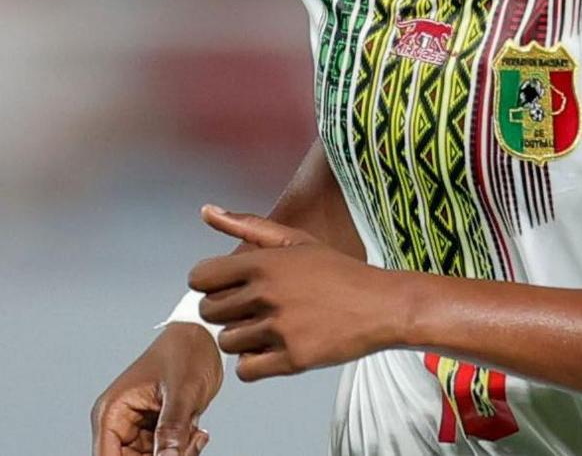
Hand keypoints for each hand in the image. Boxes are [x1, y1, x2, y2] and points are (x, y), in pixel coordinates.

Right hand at [91, 322, 221, 455]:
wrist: (206, 339)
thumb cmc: (187, 352)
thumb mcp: (182, 393)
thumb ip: (172, 431)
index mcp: (112, 411)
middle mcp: (120, 422)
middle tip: (187, 447)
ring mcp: (138, 428)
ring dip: (177, 455)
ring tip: (194, 434)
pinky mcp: (156, 430)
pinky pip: (165, 454)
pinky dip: (183, 451)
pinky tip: (196, 432)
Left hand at [192, 204, 411, 381]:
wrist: (382, 305)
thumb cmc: (338, 273)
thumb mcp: (296, 240)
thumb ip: (247, 226)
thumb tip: (206, 211)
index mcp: (263, 263)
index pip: (199, 278)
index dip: (209, 284)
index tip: (226, 288)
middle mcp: (267, 294)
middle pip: (209, 312)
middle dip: (225, 312)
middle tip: (251, 309)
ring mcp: (279, 328)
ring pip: (226, 342)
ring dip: (241, 339)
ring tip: (268, 328)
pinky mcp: (292, 359)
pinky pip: (245, 370)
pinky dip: (254, 364)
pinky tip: (273, 349)